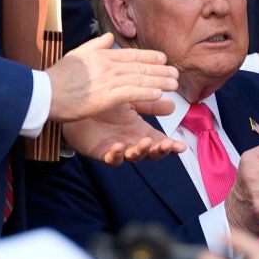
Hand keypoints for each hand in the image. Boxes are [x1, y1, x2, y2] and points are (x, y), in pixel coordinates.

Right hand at [46, 32, 177, 121]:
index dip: (149, 57)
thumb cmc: (56, 78)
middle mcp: (106, 65)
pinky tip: (159, 94)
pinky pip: (131, 93)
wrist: (44, 93)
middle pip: (139, 66)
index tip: (163, 59)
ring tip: (174, 84)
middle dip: (160, 70)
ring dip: (159, 81)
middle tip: (175, 72)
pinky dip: (147, 93)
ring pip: (139, 79)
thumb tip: (107, 36)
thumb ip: (94, 45)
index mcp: (100, 56)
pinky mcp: (105, 96)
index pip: (130, 55)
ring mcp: (107, 80)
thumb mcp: (75, 55)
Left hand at [62, 104, 185, 164]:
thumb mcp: (131, 101)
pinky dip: (115, 155)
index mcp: (140, 131)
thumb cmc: (105, 104)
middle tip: (166, 145)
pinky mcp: (100, 151)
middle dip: (159, 151)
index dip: (171, 145)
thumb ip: (149, 103)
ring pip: (132, 156)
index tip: (181, 146)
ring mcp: (117, 148)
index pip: (159, 140)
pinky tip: (118, 146)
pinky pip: (109, 157)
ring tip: (145, 143)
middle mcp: (131, 142)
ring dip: (140, 151)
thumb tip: (172, 104)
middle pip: (150, 153)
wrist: (77, 105)